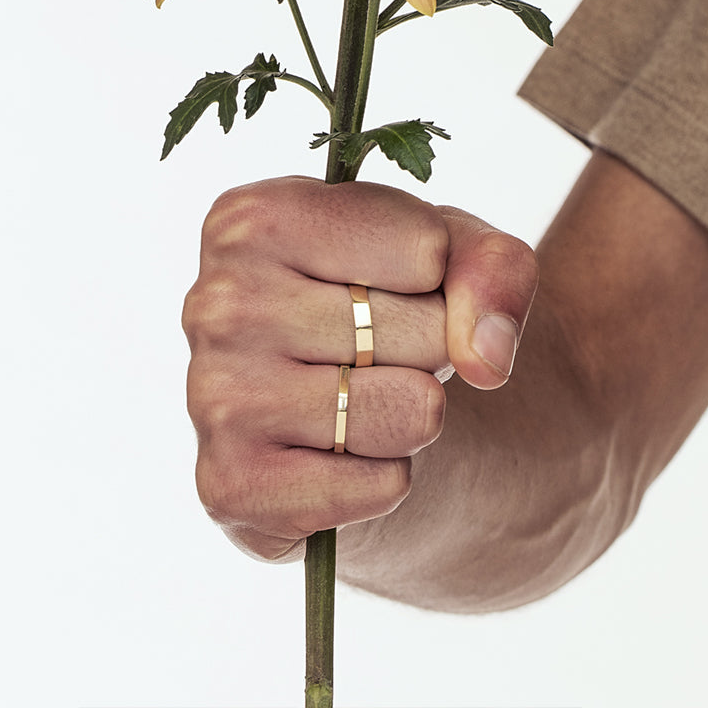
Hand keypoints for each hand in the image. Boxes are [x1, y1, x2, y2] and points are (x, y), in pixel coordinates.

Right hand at [183, 176, 537, 561]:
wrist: (337, 407)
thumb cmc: (384, 307)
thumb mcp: (448, 253)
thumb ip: (493, 268)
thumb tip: (485, 359)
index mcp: (251, 220)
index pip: (427, 251)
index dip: (439, 279)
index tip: (393, 285)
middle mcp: (216, 301)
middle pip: (423, 333)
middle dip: (431, 351)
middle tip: (379, 353)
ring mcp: (214, 396)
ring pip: (411, 411)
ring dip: (413, 417)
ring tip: (360, 400)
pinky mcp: (230, 486)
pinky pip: (381, 486)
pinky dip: (383, 480)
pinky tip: (334, 455)